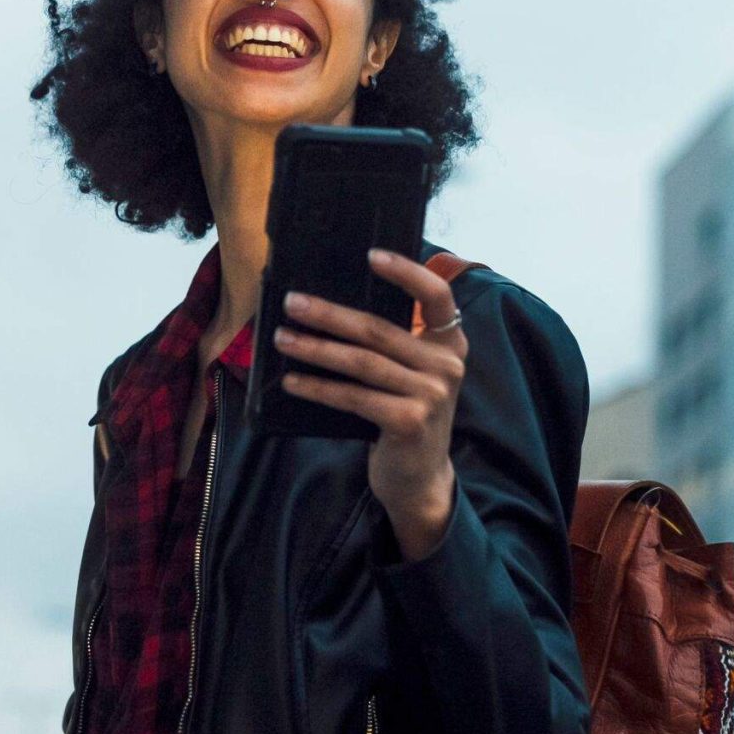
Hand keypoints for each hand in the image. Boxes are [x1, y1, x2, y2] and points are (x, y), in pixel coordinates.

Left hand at [273, 248, 467, 559]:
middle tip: (292, 302)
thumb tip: (330, 307)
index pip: (437, 295)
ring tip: (282, 338)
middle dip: (329, 314)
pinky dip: (318, 388)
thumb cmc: (405, 415)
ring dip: (315, 348)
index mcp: (450, 343)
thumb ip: (392, 344)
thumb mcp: (412, 375)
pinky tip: (292, 380)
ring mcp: (432, 395)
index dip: (406, 271)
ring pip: (361, 362)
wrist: (419, 478)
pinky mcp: (409, 422)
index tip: (370, 255)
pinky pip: (353, 397)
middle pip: (379, 329)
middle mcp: (447, 365)